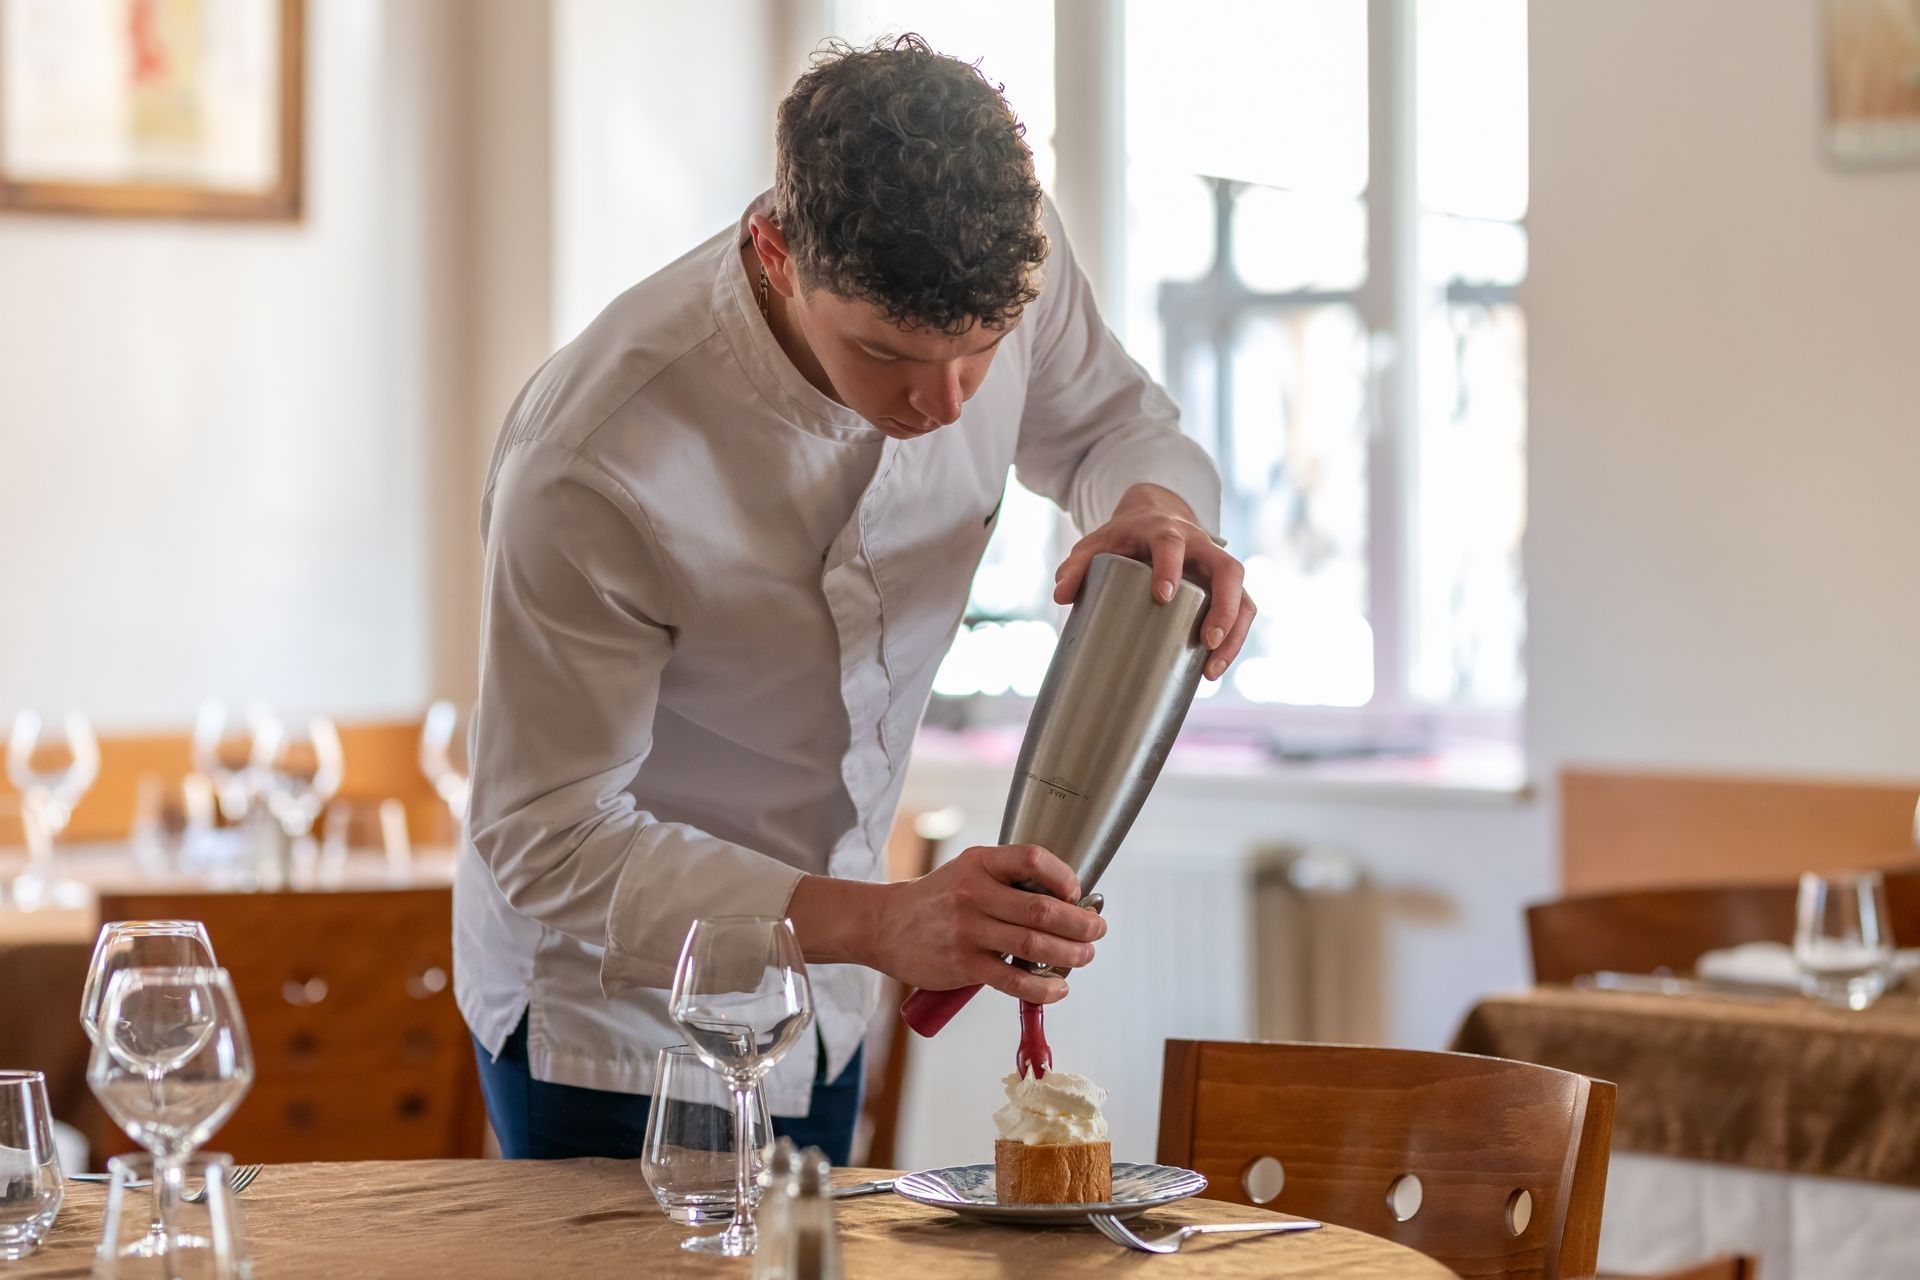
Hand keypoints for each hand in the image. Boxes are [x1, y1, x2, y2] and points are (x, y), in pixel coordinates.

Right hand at [869, 844, 1106, 1002]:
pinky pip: (1014, 980)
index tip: (1077, 892)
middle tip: (1096, 930)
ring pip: (1034, 945)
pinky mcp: (964, 965)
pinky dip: (1044, 987)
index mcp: (979, 863)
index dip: (1064, 876)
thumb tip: (1065, 901)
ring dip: (1070, 954)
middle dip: (1080, 923)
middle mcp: (973, 894)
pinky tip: (1059, 988)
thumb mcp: (968, 872)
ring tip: (1084, 956)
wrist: (885, 925)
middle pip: (1042, 909)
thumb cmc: (937, 900)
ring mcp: (968, 931)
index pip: (1032, 859)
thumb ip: (1008, 880)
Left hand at [1053, 483, 1254, 680]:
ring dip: (1235, 633)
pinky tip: (1214, 668)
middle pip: (1228, 570)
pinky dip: (1235, 640)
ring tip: (1212, 669)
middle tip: (1207, 641)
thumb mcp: (1096, 544)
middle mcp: (1201, 546)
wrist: (1154, 518)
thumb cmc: (1123, 537)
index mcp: (1166, 530)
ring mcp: (1218, 567)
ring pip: (1243, 595)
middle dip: (1223, 607)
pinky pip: (1243, 611)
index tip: (1162, 596)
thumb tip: (1060, 597)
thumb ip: (1076, 566)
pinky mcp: (1226, 588)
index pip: (1172, 544)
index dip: (1170, 567)